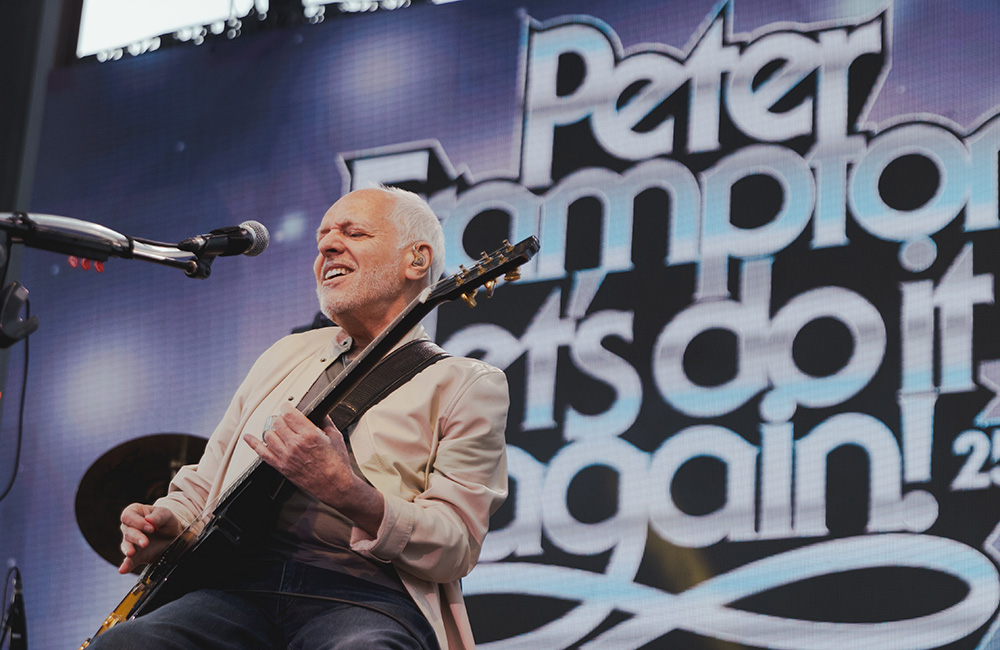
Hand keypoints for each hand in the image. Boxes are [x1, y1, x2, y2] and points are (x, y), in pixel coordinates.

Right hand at [118, 503, 181, 574]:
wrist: (172, 534)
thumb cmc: (166, 520)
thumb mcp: (165, 514)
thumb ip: (158, 516)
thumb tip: (149, 519)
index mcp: (134, 513)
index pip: (128, 516)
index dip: (137, 522)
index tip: (150, 527)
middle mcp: (129, 527)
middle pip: (127, 531)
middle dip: (136, 537)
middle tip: (145, 542)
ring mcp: (131, 542)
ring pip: (126, 545)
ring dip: (129, 549)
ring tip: (132, 553)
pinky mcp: (136, 555)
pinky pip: (129, 561)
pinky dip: (126, 565)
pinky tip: (123, 569)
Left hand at [244, 404, 383, 534]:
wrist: (335, 486)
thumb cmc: (337, 464)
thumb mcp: (335, 437)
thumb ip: (325, 422)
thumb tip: (320, 413)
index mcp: (309, 435)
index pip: (289, 414)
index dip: (286, 407)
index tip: (287, 407)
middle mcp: (295, 445)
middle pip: (278, 423)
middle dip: (280, 418)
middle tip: (285, 419)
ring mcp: (286, 456)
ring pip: (269, 435)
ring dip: (272, 429)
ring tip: (278, 429)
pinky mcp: (282, 467)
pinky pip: (262, 453)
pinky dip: (253, 444)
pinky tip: (248, 437)